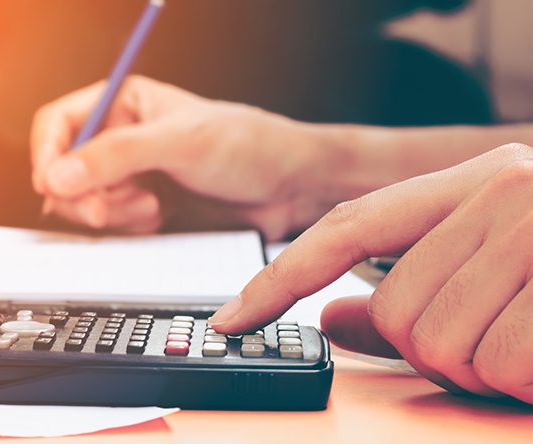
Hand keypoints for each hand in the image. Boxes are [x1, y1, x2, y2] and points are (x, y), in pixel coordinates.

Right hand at [31, 76, 349, 238]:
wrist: (288, 188)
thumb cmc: (247, 146)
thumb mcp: (180, 142)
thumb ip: (117, 155)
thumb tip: (58, 174)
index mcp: (124, 104)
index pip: (59, 123)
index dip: (47, 154)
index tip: (52, 183)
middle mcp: (121, 138)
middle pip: (64, 170)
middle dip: (85, 194)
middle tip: (110, 207)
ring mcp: (131, 175)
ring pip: (84, 201)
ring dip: (112, 213)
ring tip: (152, 207)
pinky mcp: (143, 206)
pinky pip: (110, 224)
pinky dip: (127, 227)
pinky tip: (158, 217)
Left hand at [210, 144, 532, 402]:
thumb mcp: (491, 268)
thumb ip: (406, 292)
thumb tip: (329, 319)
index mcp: (474, 181)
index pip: (348, 227)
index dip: (281, 278)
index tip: (232, 317)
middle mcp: (501, 191)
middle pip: (391, 308)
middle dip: (429, 347)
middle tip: (487, 337)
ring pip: (433, 342)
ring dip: (475, 367)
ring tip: (520, 339)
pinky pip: (494, 365)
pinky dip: (516, 379)